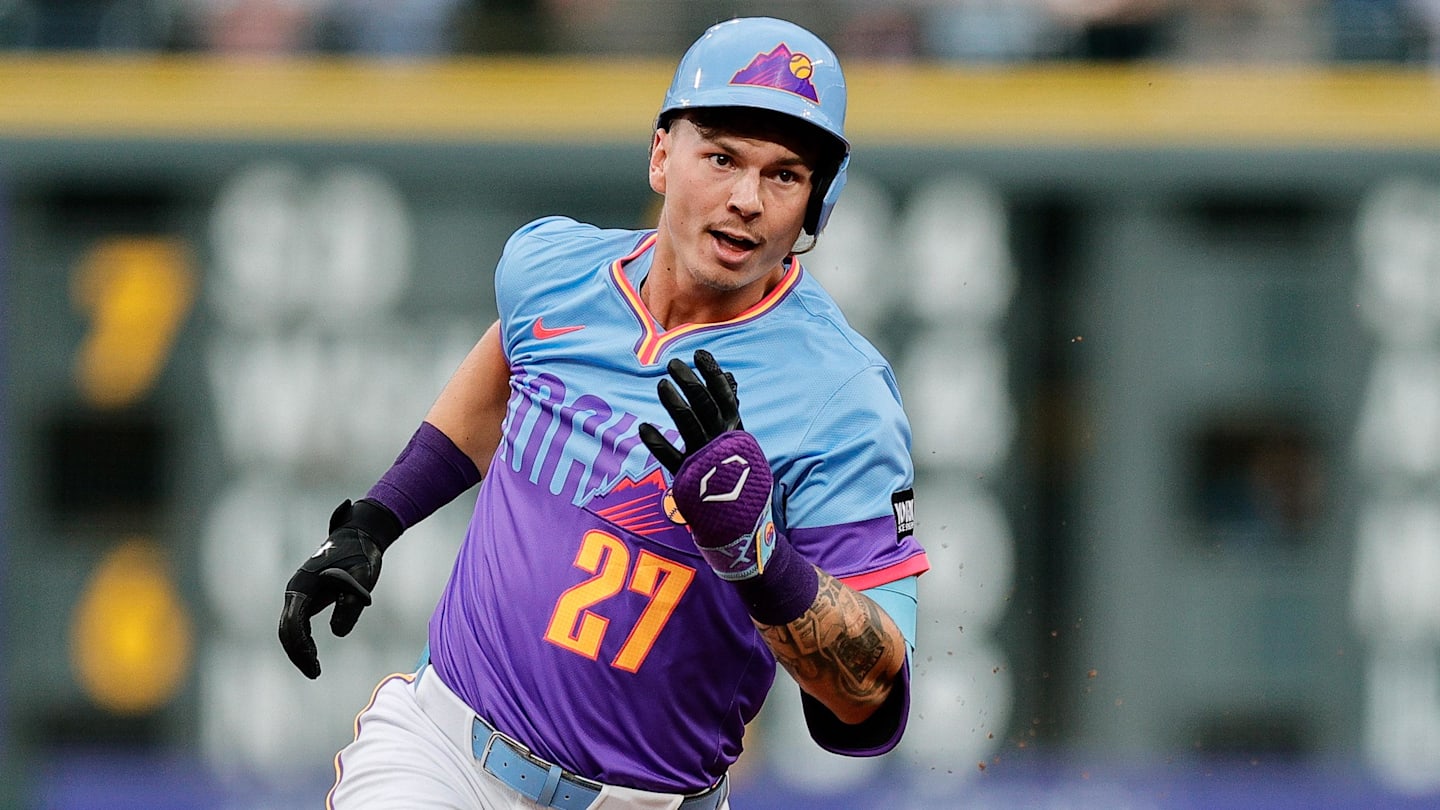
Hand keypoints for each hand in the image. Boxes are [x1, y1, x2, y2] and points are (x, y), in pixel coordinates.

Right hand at [278, 498, 399, 678]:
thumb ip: (350, 605)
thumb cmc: (361, 555)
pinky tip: (313, 652)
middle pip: (286, 629)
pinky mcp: (306, 594)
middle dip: (297, 653)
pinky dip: (302, 639)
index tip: (314, 666)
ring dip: (298, 648)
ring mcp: (299, 592)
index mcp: (303, 586)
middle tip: (315, 673)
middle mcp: (296, 589)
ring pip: (289, 627)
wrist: (359, 535)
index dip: (300, 648)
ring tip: (314, 668)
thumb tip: (336, 633)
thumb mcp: (362, 581)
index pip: (293, 624)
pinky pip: (297, 622)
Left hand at [640, 351, 774, 580]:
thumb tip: (729, 377)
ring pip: (691, 426)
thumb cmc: (736, 471)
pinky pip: (673, 459)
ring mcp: (707, 459)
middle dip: (690, 381)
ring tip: (661, 385)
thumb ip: (730, 408)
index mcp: (734, 430)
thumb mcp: (738, 437)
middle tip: (673, 363)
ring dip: (675, 404)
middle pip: (706, 405)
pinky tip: (644, 427)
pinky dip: (658, 443)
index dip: (712, 373)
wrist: (743, 519)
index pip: (725, 395)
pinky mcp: (691, 479)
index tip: (699, 352)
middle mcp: (722, 441)